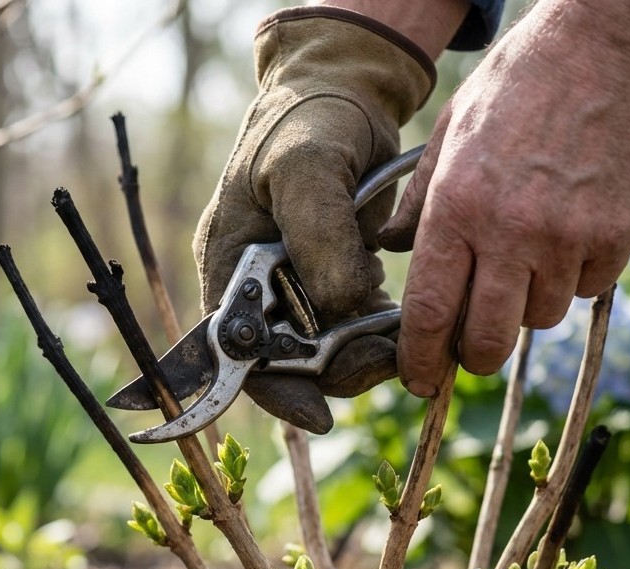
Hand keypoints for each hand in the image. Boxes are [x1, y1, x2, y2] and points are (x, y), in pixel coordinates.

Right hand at [194, 7, 437, 432]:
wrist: (343, 93)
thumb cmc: (309, 121)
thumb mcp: (307, 168)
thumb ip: (320, 236)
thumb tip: (343, 307)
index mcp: (228, 265)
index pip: (236, 354)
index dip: (273, 390)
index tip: (317, 414)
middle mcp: (255, 288)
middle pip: (287, 362)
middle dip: (337, 368)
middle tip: (388, 354)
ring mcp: (295, 288)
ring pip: (326, 352)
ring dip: (365, 351)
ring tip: (400, 329)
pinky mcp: (332, 283)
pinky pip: (352, 329)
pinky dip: (378, 331)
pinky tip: (401, 312)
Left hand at [381, 0, 629, 396]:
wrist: (609, 46)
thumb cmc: (518, 85)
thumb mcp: (450, 133)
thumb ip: (420, 201)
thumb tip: (391, 251)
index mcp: (456, 208)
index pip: (429, 312)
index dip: (420, 360)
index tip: (419, 380)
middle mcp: (510, 232)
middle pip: (486, 340)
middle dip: (473, 355)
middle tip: (471, 345)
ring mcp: (569, 238)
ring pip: (539, 319)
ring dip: (526, 306)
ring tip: (525, 258)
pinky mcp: (619, 236)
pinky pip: (587, 290)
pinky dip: (574, 279)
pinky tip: (569, 235)